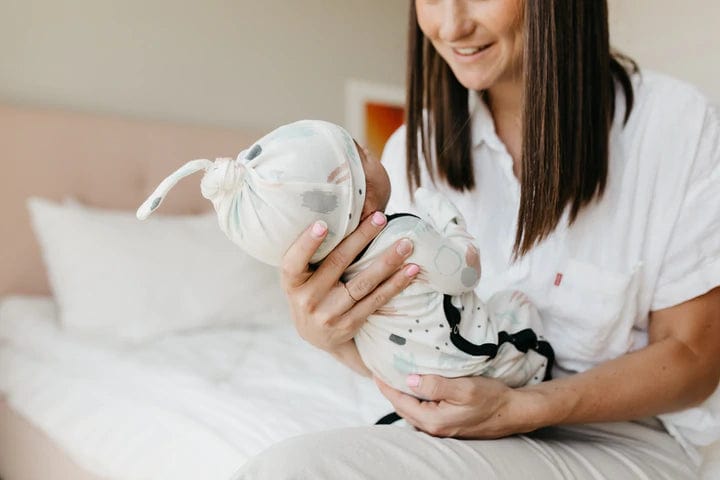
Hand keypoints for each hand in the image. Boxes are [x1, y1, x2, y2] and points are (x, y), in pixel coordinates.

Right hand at [281, 211, 418, 351]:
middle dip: (362, 237)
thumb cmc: (310, 292)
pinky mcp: (350, 323)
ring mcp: (329, 314)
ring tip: (405, 244)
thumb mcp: (300, 277)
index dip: (307, 243)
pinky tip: (410, 270)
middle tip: (380, 218)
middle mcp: (308, 299)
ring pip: (363, 283)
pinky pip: (376, 299)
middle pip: (337, 263)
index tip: (322, 224)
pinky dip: (396, 284)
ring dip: (387, 261)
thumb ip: (312, 255)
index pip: (294, 262)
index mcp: (292, 283)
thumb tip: (342, 214)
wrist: (316, 336)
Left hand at [374, 374, 540, 438]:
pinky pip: (422, 408)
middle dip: (390, 388)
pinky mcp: (445, 422)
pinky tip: (416, 383)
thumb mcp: (464, 388)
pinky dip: (415, 396)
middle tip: (380, 368)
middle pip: (402, 406)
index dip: (385, 385)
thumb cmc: (491, 398)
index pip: (399, 401)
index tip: (374, 369)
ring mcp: (439, 427)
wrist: (512, 412)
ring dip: (402, 392)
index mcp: (433, 419)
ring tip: (394, 373)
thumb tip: (409, 379)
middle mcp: (433, 427)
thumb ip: (435, 385)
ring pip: (411, 408)